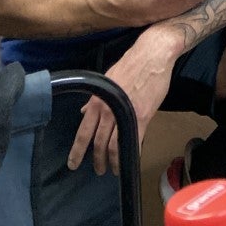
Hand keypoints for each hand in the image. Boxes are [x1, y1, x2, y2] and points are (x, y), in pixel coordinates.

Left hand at [68, 33, 176, 175]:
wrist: (152, 56)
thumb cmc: (131, 65)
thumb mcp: (108, 80)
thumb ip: (96, 99)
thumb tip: (84, 111)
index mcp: (97, 101)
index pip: (84, 132)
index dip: (77, 151)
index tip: (73, 164)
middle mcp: (108, 110)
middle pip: (99, 142)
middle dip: (97, 160)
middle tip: (99, 170)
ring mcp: (125, 114)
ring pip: (114, 145)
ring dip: (113, 161)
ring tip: (114, 169)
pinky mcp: (142, 116)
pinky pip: (133, 140)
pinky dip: (131, 153)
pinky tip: (131, 160)